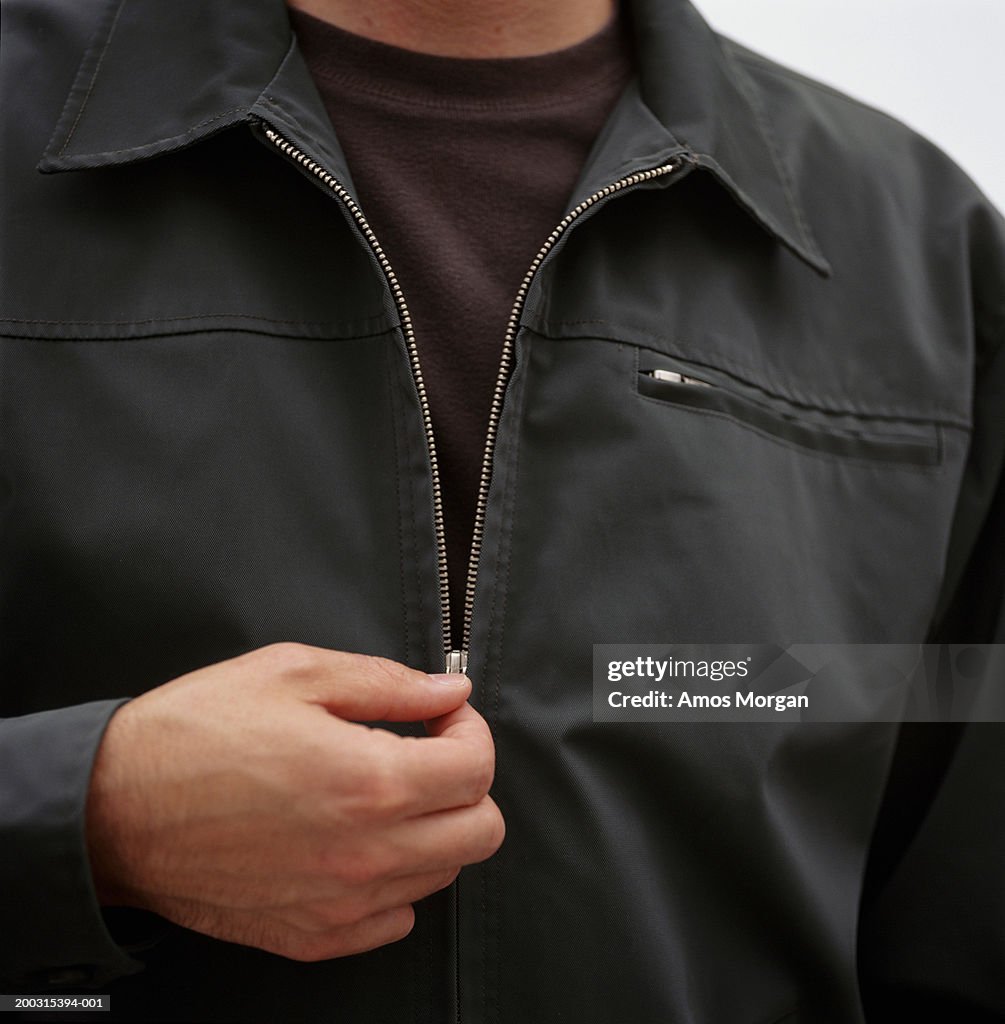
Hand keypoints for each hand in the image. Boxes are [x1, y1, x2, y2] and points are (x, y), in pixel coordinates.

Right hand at [85, 643, 503, 960]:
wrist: (111, 811)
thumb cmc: (196, 733)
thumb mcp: (293, 673)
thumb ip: (387, 682)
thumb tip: (449, 688)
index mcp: (369, 780)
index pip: (477, 767)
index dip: (469, 730)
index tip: (442, 717)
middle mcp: (367, 853)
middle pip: (481, 831)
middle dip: (466, 783)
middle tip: (424, 754)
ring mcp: (342, 903)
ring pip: (444, 873)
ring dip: (432, 828)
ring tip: (383, 793)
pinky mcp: (313, 936)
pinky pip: (395, 917)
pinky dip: (393, 879)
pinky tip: (356, 842)